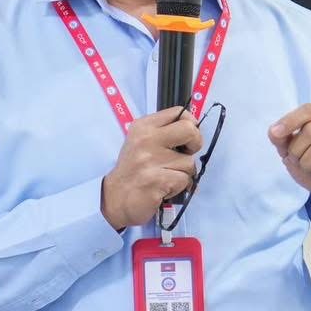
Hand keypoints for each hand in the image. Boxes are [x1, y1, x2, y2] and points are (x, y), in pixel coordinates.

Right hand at [100, 108, 201, 230]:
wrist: (115, 198)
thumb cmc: (133, 170)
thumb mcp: (142, 142)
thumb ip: (164, 133)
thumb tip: (195, 131)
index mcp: (143, 126)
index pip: (178, 112)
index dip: (190, 125)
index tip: (186, 139)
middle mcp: (146, 139)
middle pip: (189, 130)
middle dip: (195, 143)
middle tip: (185, 155)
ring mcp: (150, 160)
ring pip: (189, 162)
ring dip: (183, 173)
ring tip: (167, 177)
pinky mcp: (156, 180)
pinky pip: (184, 180)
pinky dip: (179, 187)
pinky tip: (164, 189)